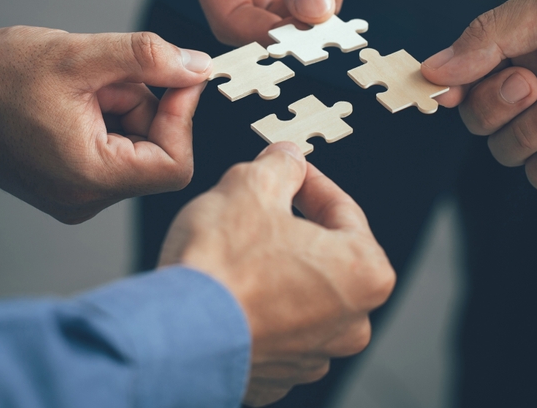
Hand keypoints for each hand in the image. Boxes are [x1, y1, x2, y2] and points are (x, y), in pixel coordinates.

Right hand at [0, 27, 210, 222]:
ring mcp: (75, 194)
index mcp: (89, 178)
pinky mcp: (66, 182)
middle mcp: (85, 198)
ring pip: (135, 146)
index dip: (184, 115)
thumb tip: (199, 66)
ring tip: (78, 83)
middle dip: (144, 103)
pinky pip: (112, 148)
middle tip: (105, 73)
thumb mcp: (80, 55)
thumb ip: (148, 59)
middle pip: (157, 152)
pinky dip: (106, 115)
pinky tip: (71, 96)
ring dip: (122, 105)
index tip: (176, 73)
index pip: (175, 164)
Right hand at [159, 143, 395, 405]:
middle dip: (291, 229)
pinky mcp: (273, 376)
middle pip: (323, 256)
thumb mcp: (252, 185)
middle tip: (259, 207)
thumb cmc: (220, 268)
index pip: (343, 210)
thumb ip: (281, 165)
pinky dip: (252, 310)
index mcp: (364, 273)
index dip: (310, 182)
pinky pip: (270, 331)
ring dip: (272, 271)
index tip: (291, 172)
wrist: (172, 332)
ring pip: (297, 295)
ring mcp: (311, 355)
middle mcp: (350, 323)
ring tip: (234, 250)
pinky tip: (226, 290)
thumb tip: (287, 160)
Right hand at [421, 0, 536, 194]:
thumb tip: (432, 70)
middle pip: (479, 118)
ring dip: (525, 132)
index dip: (446, 87)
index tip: (438, 92)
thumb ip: (489, 37)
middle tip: (529, 82)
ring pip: (508, 150)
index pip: (465, 76)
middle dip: (493, 105)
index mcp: (523, 47)